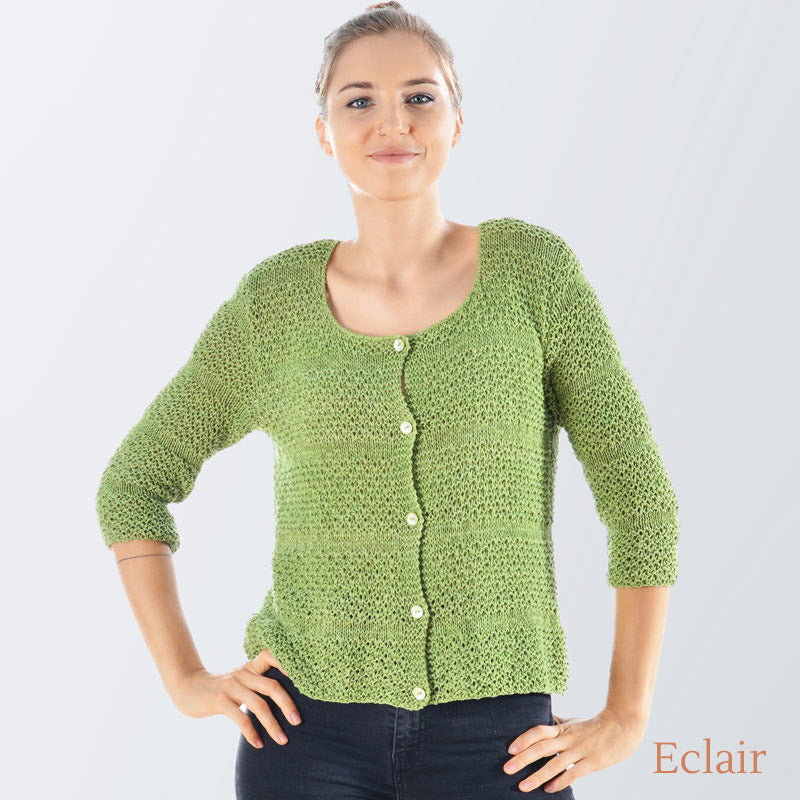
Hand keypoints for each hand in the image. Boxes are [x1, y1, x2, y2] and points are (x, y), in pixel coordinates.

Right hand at [166, 648, 301, 749]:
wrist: (188, 688)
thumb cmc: (222, 687)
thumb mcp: (241, 679)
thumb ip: (259, 683)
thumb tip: (287, 699)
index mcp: (251, 667)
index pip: (273, 657)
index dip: (289, 665)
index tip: (306, 680)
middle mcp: (244, 673)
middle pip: (272, 686)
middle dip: (288, 705)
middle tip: (298, 721)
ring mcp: (232, 686)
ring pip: (259, 705)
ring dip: (273, 725)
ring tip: (282, 740)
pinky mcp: (220, 700)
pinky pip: (241, 718)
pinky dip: (252, 732)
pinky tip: (259, 744)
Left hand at [502, 705, 647, 792]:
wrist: (624, 724)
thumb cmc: (597, 724)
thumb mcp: (575, 721)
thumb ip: (559, 723)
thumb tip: (545, 719)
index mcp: (563, 728)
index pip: (538, 731)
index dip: (523, 739)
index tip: (509, 749)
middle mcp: (568, 738)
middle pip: (541, 748)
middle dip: (523, 759)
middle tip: (507, 769)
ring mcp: (580, 750)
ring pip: (554, 764)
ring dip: (537, 776)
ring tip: (523, 786)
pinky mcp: (592, 762)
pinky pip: (573, 773)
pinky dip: (559, 782)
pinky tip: (548, 790)